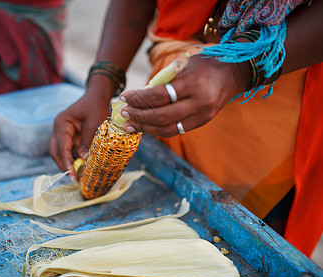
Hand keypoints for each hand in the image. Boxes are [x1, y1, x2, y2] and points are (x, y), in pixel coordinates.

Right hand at [50, 92, 109, 178]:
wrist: (97, 96)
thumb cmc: (96, 106)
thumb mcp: (95, 122)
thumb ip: (88, 140)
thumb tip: (83, 159)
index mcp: (62, 123)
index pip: (61, 147)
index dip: (66, 163)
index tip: (73, 175)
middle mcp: (59, 129)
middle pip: (56, 152)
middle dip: (64, 166)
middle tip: (75, 179)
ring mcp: (63, 134)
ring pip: (60, 153)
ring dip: (68, 164)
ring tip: (78, 176)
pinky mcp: (69, 137)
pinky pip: (69, 151)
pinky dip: (74, 160)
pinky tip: (82, 168)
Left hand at [119, 54, 250, 136]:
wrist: (234, 74)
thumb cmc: (204, 65)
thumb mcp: (184, 65)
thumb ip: (164, 80)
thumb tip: (138, 96)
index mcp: (193, 83)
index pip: (159, 95)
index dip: (138, 99)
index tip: (124, 97)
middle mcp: (199, 102)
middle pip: (161, 115)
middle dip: (139, 115)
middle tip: (124, 113)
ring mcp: (202, 115)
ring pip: (167, 129)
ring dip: (145, 127)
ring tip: (130, 124)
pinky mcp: (202, 122)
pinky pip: (176, 130)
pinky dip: (158, 129)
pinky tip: (146, 126)